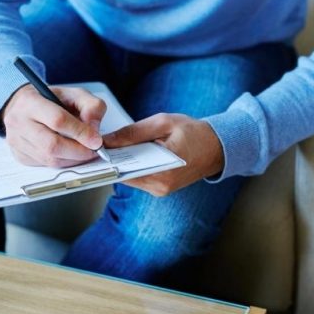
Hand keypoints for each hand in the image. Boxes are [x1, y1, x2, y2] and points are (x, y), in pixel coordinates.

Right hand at [2, 84, 105, 166]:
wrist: (23, 107)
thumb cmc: (50, 100)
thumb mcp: (74, 94)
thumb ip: (91, 105)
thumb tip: (94, 128)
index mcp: (30, 102)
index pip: (58, 120)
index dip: (81, 133)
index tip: (97, 140)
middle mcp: (19, 122)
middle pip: (53, 145)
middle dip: (79, 151)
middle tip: (94, 150)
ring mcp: (17, 142)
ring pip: (51, 159)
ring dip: (74, 159)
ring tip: (85, 151)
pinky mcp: (21, 156)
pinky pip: (46, 166)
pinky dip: (64, 162)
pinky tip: (71, 154)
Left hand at [103, 113, 223, 195]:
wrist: (217, 147)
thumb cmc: (193, 132)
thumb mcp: (163, 123)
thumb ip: (133, 132)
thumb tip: (107, 140)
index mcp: (163, 171)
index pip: (124, 171)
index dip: (108, 159)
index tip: (96, 148)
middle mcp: (160, 186)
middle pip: (125, 176)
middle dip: (114, 161)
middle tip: (104, 144)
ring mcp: (161, 190)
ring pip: (130, 178)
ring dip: (123, 163)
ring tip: (117, 146)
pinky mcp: (161, 189)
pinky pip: (139, 178)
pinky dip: (133, 166)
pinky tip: (131, 154)